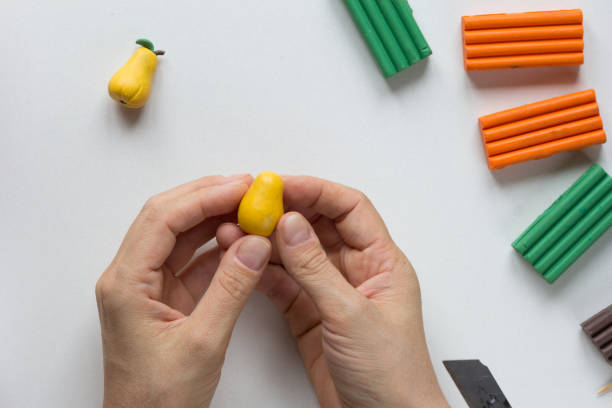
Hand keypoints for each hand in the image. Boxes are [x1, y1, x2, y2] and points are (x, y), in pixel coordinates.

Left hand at [96, 174, 271, 407]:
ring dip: (213, 218)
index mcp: (127, 284)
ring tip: (248, 207)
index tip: (240, 187)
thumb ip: (231, 289)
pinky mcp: (166, 297)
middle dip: (207, 197)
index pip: (163, 220)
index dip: (203, 197)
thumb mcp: (203, 343)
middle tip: (247, 188)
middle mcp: (131, 278)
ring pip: (179, 235)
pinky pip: (191, 259)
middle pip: (167, 218)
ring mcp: (148, 286)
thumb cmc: (158, 398)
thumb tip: (255, 244)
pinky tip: (240, 239)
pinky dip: (217, 246)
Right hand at [218, 177, 447, 407]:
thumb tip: (290, 226)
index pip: (350, 209)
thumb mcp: (352, 315)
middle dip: (287, 212)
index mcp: (381, 263)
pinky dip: (264, 271)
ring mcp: (331, 292)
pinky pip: (285, 283)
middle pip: (320, 226)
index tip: (282, 185)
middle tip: (254, 204)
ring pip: (297, 254)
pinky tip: (245, 260)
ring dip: (270, 241)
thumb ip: (316, 269)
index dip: (316, 191)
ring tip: (240, 229)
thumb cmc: (392, 375)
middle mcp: (356, 271)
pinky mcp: (310, 314)